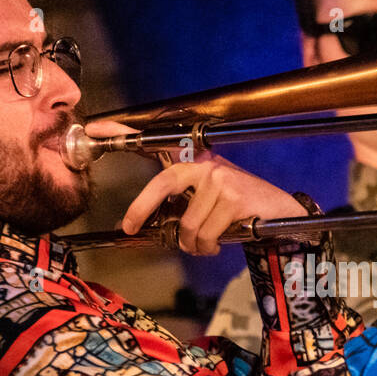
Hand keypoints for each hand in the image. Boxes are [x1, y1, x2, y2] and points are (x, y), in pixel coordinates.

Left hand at [88, 120, 307, 254]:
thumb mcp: (209, 200)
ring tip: (205, 244)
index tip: (95, 127)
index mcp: (196, 162)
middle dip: (140, 208)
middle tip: (129, 226)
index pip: (156, 143)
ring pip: (186, 224)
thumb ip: (181, 204)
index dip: (124, 132)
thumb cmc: (240, 210)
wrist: (282, 214)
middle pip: (162, 184)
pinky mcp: (233, 199)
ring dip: (193, 244)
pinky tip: (219, 243)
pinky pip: (204, 234)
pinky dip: (208, 248)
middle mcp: (206, 165)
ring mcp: (220, 180)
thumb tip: (144, 223)